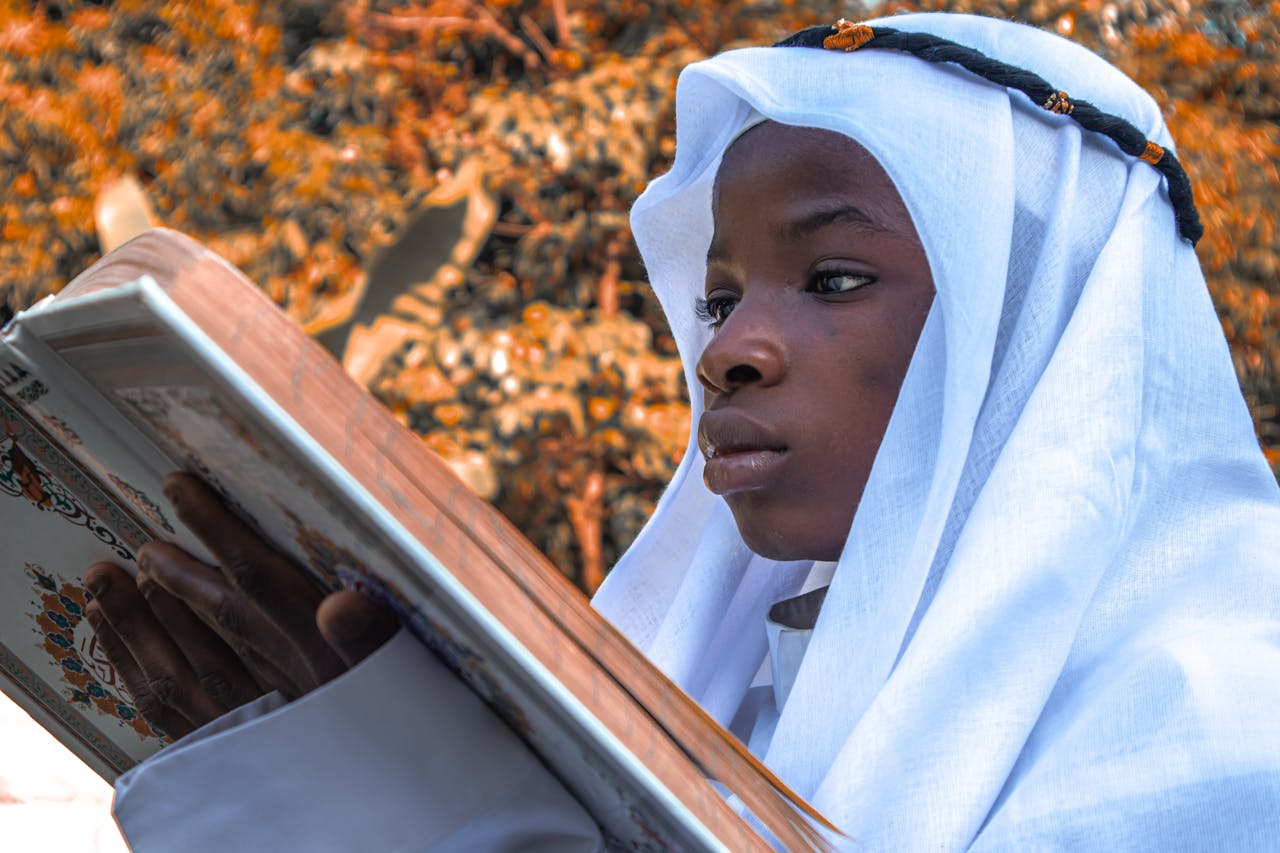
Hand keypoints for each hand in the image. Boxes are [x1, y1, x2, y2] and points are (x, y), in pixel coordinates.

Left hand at [83, 473, 398, 737]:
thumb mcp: (416, 692)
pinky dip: (159, 680)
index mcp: (326, 662)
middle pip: (220, 624)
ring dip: (152, 625)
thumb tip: (340, 604)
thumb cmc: (425, 747)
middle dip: (178, 575)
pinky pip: (189, 720)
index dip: (221, 534)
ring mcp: (269, 728)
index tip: (183, 491)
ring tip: (116, 588)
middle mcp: (290, 692)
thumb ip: (378, 647)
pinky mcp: (257, 758)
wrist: (416, 817)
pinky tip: (147, 663)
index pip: (260, 587)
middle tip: (137, 536)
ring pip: (194, 672)